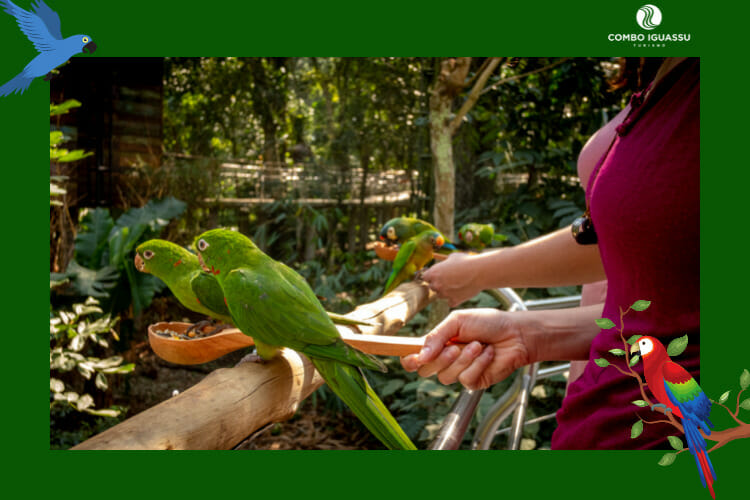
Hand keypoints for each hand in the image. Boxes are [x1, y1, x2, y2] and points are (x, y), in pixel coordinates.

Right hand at [400, 308, 530, 389]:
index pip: (414, 357)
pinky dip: (477, 365)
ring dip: (463, 360)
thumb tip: (420, 355)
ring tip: (478, 346)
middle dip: (439, 359)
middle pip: (425, 370)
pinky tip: (487, 354)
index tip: (413, 356)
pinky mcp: (474, 381)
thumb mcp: (457, 321)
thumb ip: (436, 336)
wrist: (515, 333)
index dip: (409, 360)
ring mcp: (459, 372)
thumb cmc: (488, 323)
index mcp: (438, 343)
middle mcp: (445, 359)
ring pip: (445, 377)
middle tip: (454, 347)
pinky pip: (465, 379)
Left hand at [421, 252, 483, 306]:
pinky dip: (454, 299)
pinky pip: (450, 302)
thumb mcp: (452, 257)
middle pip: (432, 287)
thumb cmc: (466, 261)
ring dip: (446, 292)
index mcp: (433, 273)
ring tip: (456, 285)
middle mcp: (436, 285)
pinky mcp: (454, 301)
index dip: (431, 276)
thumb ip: (444, 261)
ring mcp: (444, 294)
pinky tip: (460, 293)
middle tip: (449, 280)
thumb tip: (440, 260)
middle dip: (438, 284)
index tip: (437, 275)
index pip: (425, 278)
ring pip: (440, 296)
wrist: (479, 271)